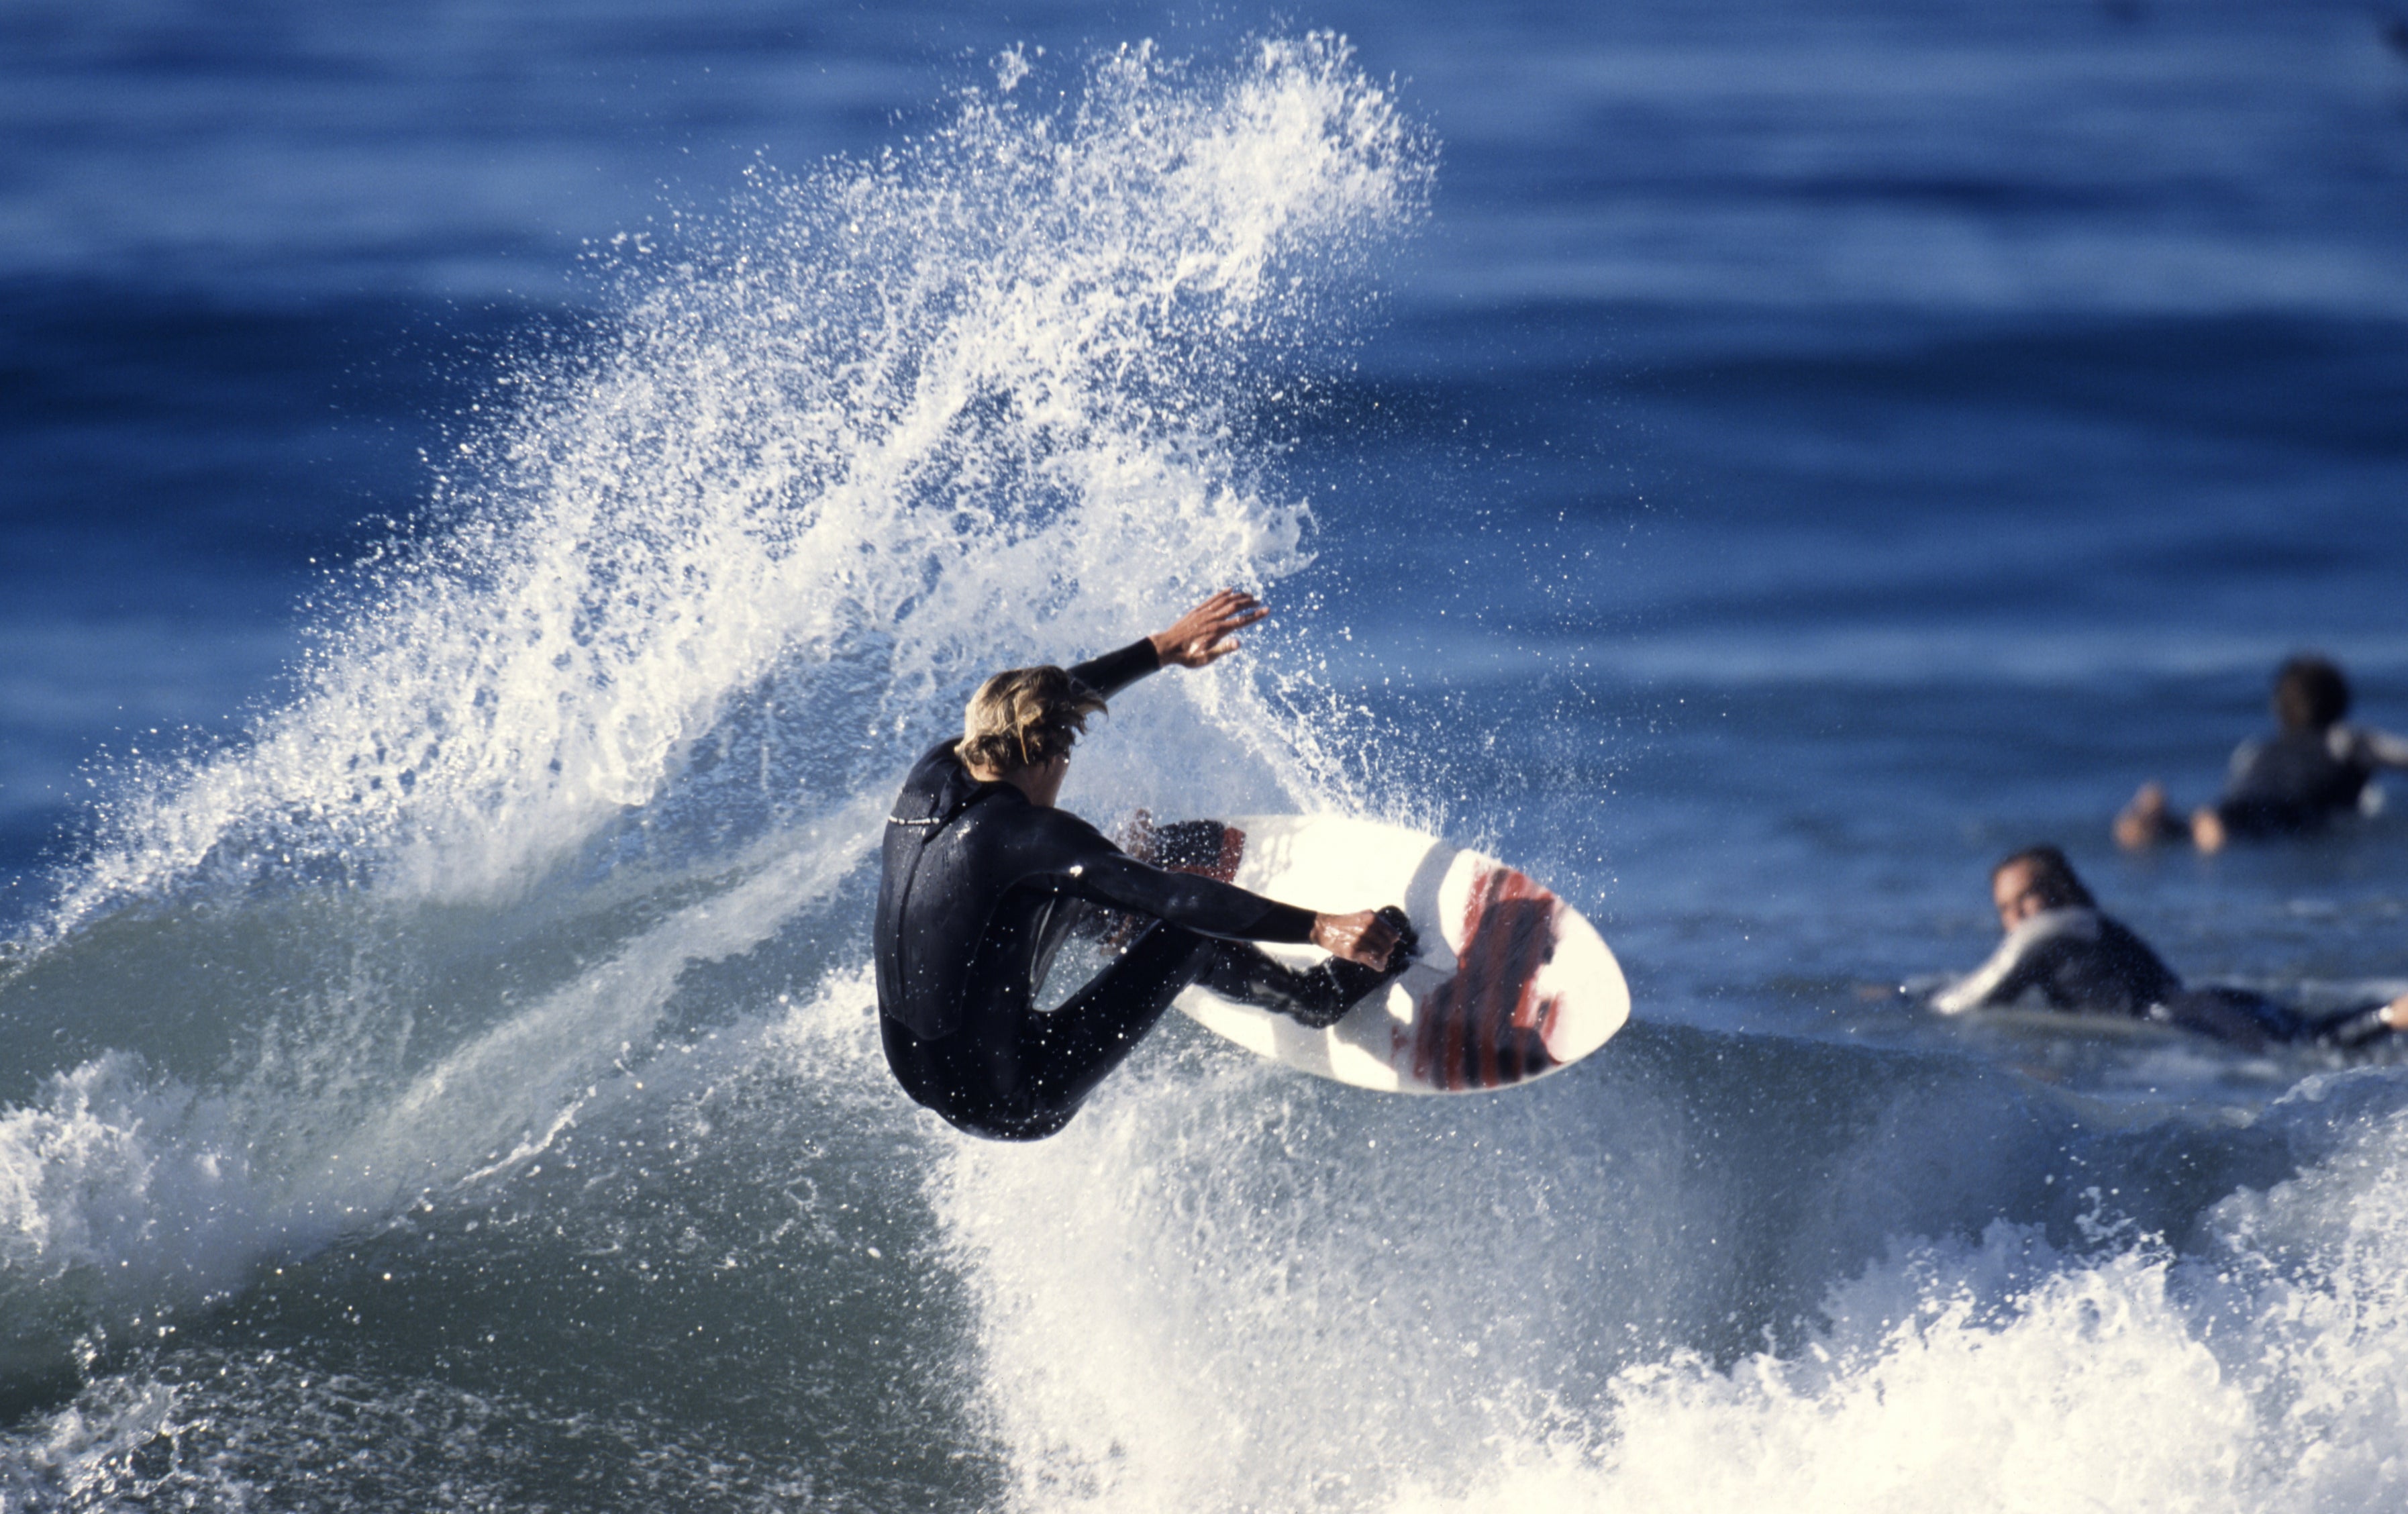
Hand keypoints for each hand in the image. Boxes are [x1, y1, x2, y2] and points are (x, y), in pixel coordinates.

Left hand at [1149, 588, 1267, 668]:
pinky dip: (1222, 593)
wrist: (1166, 647)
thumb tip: (1239, 643)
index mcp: (1217, 631)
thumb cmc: (1187, 656)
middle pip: (1235, 606)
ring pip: (1224, 600)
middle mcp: (1212, 619)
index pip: (1241, 621)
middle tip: (1259, 602)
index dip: (1256, 615)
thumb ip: (1222, 650)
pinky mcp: (1197, 611)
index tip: (1267, 610)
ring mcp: (1204, 613)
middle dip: (1249, 603)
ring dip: (1238, 596)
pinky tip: (1229, 589)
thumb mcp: (1205, 658)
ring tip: (1249, 595)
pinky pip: (1212, 599)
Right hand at [1312, 909, 1400, 969]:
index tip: (1388, 943)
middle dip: (1387, 951)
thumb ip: (1379, 923)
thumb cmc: (1346, 923)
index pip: (1393, 935)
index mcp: (1372, 918)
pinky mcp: (1353, 951)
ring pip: (1381, 955)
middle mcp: (1367, 928)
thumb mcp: (1363, 916)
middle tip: (1382, 952)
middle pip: (1388, 946)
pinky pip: (1372, 961)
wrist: (1325, 928)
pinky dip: (1378, 966)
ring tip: (1380, 960)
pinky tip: (1380, 967)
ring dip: (1382, 959)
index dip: (1392, 941)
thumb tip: (1396, 937)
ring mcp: (1360, 940)